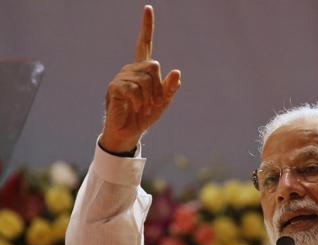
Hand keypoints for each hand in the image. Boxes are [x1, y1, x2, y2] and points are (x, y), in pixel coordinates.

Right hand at [100, 5, 180, 152]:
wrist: (130, 131)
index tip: (148, 8)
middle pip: (153, 65)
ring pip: (145, 78)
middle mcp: (131, 69)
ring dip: (149, 97)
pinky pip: (134, 88)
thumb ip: (171, 87)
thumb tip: (176, 71)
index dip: (147, 26)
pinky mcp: (114, 87)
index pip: (145, 43)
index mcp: (144, 70)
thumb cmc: (146, 115)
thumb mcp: (164, 102)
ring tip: (143, 107)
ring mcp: (122, 76)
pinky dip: (139, 101)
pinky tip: (135, 107)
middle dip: (158, 87)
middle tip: (153, 103)